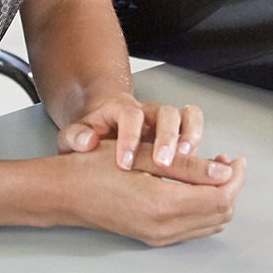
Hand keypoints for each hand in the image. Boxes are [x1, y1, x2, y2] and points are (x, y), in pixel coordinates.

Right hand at [54, 143, 245, 245]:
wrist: (65, 194)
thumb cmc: (94, 168)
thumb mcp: (143, 156)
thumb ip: (187, 165)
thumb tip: (223, 170)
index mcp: (163, 206)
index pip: (220, 197)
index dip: (234, 176)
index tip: (234, 158)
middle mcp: (163, 228)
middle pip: (219, 213)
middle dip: (229, 186)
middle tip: (225, 161)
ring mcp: (158, 237)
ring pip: (209, 224)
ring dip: (217, 197)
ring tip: (211, 170)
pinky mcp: (153, 237)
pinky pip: (192, 228)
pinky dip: (202, 207)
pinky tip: (194, 186)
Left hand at [57, 92, 204, 171]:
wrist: (101, 126)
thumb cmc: (90, 132)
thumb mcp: (74, 135)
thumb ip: (76, 137)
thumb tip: (88, 142)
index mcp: (121, 109)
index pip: (130, 116)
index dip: (130, 138)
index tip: (125, 163)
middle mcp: (147, 111)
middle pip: (165, 112)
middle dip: (166, 137)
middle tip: (162, 163)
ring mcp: (164, 120)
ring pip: (186, 116)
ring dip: (190, 136)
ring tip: (187, 159)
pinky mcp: (177, 132)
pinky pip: (195, 126)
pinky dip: (198, 140)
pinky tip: (197, 162)